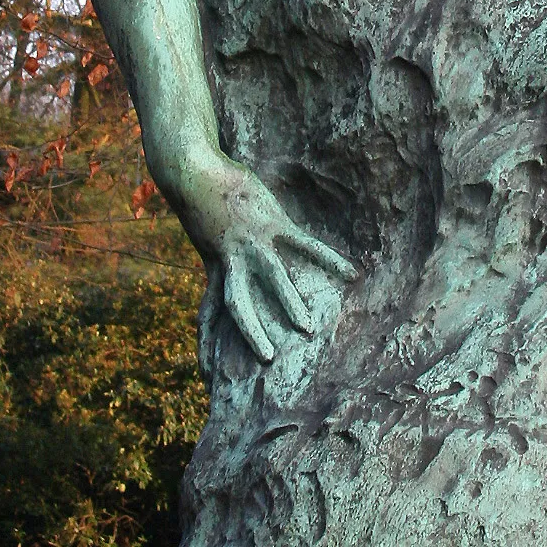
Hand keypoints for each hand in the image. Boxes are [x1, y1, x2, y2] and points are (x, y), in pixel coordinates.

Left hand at [185, 159, 353, 366]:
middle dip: (251, 331)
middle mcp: (232, 260)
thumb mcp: (205, 240)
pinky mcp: (273, 223)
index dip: (207, 343)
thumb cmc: (201, 204)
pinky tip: (351, 272)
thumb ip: (218, 260)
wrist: (194, 172)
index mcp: (216, 268)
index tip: (207, 375)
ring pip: (273, 276)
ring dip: (289, 302)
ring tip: (306, 328)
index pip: (209, 313)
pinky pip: (306, 245)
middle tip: (267, 359)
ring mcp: (253, 240)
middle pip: (238, 301)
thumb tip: (219, 271)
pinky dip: (329, 259)